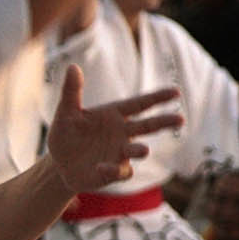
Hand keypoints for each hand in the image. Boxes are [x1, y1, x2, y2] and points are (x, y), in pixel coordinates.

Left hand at [46, 63, 183, 191]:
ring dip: (140, 149)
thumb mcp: (65, 112)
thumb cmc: (66, 134)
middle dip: (164, 122)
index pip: (139, 104)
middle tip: (180, 119)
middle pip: (147, 126)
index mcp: (114, 114)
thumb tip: (72, 67)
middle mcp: (122, 133)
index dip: (157, 98)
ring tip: (143, 150)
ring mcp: (120, 153)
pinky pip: (119, 171)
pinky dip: (113, 170)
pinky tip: (102, 167)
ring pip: (137, 150)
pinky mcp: (112, 172)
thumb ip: (71, 91)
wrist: (57, 164)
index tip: (176, 92)